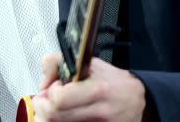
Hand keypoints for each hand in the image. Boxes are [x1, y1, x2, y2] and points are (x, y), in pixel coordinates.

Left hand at [31, 54, 145, 121]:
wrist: (136, 99)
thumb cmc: (112, 81)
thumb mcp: (89, 62)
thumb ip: (59, 63)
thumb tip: (44, 82)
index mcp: (97, 89)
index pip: (60, 98)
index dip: (49, 93)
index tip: (51, 88)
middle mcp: (99, 110)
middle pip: (55, 116)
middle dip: (43, 106)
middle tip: (44, 100)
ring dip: (49, 116)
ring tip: (53, 107)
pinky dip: (60, 121)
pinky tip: (64, 115)